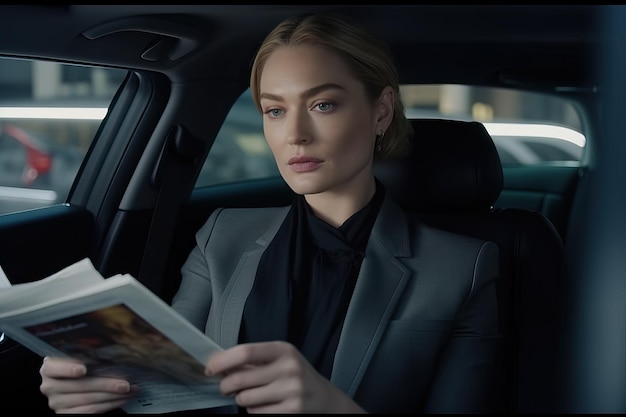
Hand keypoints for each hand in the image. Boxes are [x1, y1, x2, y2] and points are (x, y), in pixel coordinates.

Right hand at [39, 356, 136, 412]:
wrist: (75, 384)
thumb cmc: (82, 366)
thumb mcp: (80, 358)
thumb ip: (88, 356)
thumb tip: (115, 353)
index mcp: (49, 368)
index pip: (54, 368)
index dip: (68, 368)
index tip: (83, 369)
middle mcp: (49, 386)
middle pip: (80, 385)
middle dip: (107, 384)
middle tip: (126, 383)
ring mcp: (57, 402)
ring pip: (89, 399)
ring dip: (113, 395)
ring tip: (129, 390)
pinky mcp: (66, 414)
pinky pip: (91, 410)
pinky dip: (110, 404)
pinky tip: (121, 398)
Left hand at [206, 341, 365, 412]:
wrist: (323, 398)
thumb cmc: (293, 375)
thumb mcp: (280, 360)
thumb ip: (253, 361)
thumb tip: (218, 365)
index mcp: (283, 350)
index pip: (246, 352)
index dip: (223, 361)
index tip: (210, 368)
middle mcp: (289, 368)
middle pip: (240, 379)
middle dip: (226, 385)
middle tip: (225, 387)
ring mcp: (292, 390)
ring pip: (245, 399)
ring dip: (242, 399)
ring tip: (252, 396)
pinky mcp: (292, 410)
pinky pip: (256, 413)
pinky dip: (254, 411)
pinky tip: (264, 405)